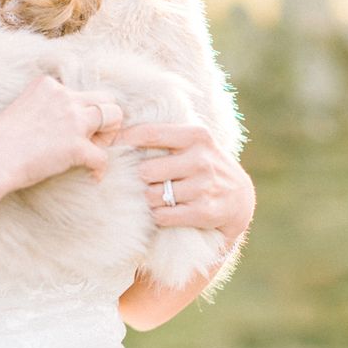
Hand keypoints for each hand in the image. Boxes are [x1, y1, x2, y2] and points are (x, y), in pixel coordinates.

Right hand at [0, 75, 123, 197]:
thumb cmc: (1, 141)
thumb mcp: (23, 109)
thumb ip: (45, 108)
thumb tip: (64, 125)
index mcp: (49, 85)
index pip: (84, 92)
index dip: (85, 113)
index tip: (75, 130)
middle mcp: (64, 97)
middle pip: (107, 99)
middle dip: (106, 120)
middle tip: (94, 140)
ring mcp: (72, 120)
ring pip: (115, 117)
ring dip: (109, 137)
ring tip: (94, 153)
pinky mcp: (76, 146)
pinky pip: (104, 157)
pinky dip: (100, 169)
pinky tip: (91, 176)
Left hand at [114, 122, 254, 243]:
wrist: (239, 197)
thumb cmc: (204, 166)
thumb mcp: (194, 144)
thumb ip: (164, 137)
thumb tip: (117, 132)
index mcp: (197, 136)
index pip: (150, 134)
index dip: (124, 140)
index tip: (108, 147)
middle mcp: (201, 160)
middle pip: (147, 171)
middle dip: (142, 179)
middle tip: (147, 182)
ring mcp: (203, 187)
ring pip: (153, 196)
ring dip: (150, 199)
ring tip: (159, 197)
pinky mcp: (203, 212)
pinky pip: (163, 215)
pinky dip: (159, 215)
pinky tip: (166, 211)